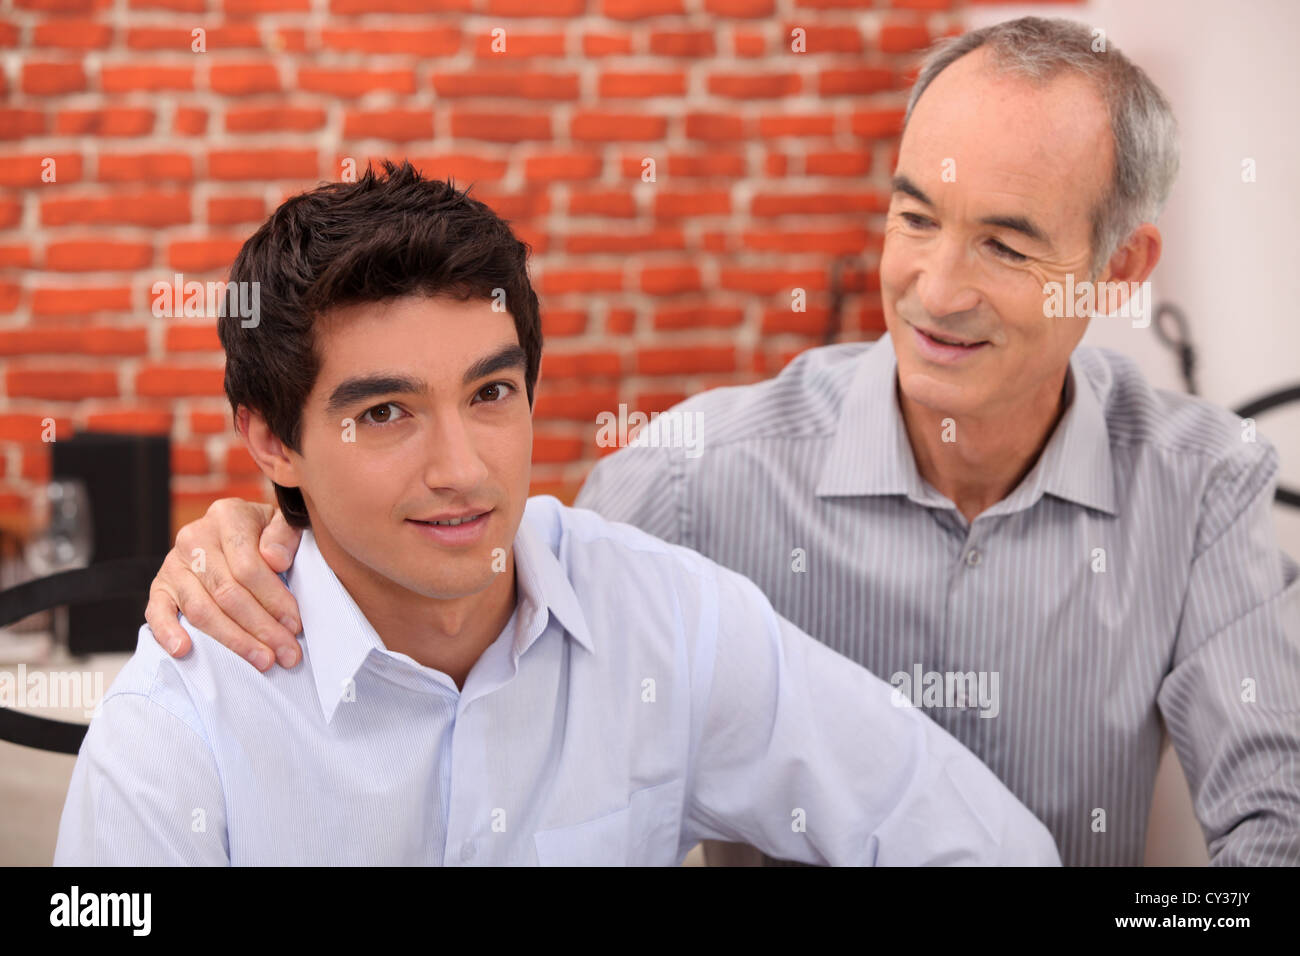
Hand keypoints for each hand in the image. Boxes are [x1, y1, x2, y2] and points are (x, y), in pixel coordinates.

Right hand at [145, 498, 303, 670]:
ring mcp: (173, 563)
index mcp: (227, 516)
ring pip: (201, 609)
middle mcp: (195, 537)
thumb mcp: (282, 523)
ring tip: (262, 660)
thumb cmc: (263, 533)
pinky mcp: (159, 587)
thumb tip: (275, 560)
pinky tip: (184, 651)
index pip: (249, 566)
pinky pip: (157, 612)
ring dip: (234, 640)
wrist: (233, 530)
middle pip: (228, 592)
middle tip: (286, 653)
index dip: (274, 599)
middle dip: (261, 628)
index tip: (295, 624)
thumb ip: (284, 536)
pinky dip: (167, 632)